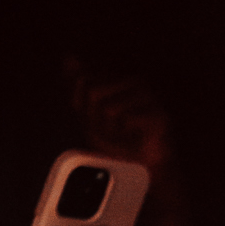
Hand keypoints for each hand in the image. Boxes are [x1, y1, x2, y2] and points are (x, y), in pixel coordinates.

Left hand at [70, 62, 174, 178]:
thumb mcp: (88, 116)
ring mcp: (147, 96)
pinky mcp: (157, 113)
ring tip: (122, 138)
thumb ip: (77, 87)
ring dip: (110, 131)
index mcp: (117, 78)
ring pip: (108, 108)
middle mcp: (133, 81)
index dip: (83, 109)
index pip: (82, 81)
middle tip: (110, 134)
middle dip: (96, 120)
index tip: (97, 124)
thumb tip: (67, 55)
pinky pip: (125, 119)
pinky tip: (133, 140)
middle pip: (93, 92)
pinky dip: (125, 136)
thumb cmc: (118, 143)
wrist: (144, 170)